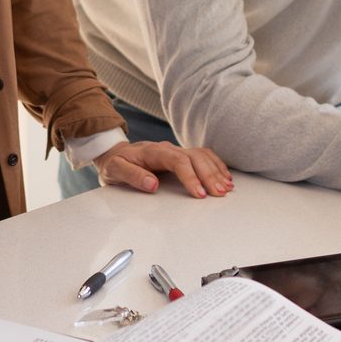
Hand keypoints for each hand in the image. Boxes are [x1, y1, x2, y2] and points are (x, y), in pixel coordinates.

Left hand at [92, 141, 233, 197]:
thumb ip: (132, 176)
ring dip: (216, 171)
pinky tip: (224, 177)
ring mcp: (175, 151)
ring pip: (202, 156)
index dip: (190, 176)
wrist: (114, 153)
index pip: (177, 161)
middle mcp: (167, 148)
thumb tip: (152, 184)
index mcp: (152, 152)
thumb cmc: (116, 163)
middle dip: (209, 176)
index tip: (199, 193)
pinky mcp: (181, 155)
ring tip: (226, 187)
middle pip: (195, 157)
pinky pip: (203, 156)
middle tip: (219, 193)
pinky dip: (216, 165)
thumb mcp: (115, 170)